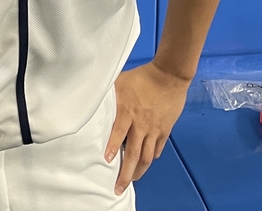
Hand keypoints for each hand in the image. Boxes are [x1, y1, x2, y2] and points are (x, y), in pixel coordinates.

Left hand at [106, 62, 190, 194]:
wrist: (169, 75)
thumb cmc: (142, 76)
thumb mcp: (120, 81)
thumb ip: (109, 94)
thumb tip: (92, 98)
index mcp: (128, 111)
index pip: (119, 133)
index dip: (114, 147)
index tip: (107, 160)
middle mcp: (141, 124)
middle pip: (134, 154)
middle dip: (126, 173)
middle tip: (119, 187)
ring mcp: (154, 129)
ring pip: (147, 156)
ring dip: (139, 171)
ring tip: (132, 180)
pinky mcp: (165, 129)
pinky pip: (158, 148)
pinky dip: (152, 157)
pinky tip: (146, 162)